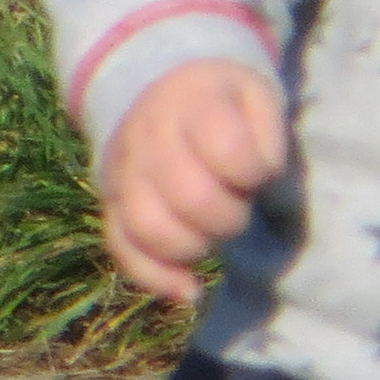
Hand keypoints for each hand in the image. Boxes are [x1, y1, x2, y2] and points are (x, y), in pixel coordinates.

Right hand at [97, 59, 287, 303]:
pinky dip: (157, 278)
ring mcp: (123, 170)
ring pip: (147, 228)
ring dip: (193, 247)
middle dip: (228, 217)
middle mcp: (149, 135)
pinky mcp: (110, 203)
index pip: (226, 149)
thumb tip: (265, 183)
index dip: (254, 172)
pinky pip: (122, 248)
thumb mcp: (256, 96)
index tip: (261, 173)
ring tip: (212, 238)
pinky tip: (189, 289)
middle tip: (239, 208)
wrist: (163, 90)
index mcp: (193, 101)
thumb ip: (269, 136)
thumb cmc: (224, 104)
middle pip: (189, 197)